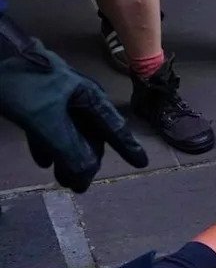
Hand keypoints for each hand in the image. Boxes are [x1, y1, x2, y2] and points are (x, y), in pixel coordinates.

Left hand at [0, 28, 147, 191]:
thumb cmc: (22, 83)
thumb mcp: (44, 119)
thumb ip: (67, 149)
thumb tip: (86, 176)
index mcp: (88, 97)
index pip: (113, 127)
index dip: (127, 147)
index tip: (141, 163)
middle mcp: (77, 97)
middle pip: (91, 134)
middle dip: (88, 160)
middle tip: (79, 184)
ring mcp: (57, 98)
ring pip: (70, 133)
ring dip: (67, 157)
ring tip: (60, 179)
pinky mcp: (37, 100)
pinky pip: (50, 128)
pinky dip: (49, 146)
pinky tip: (43, 161)